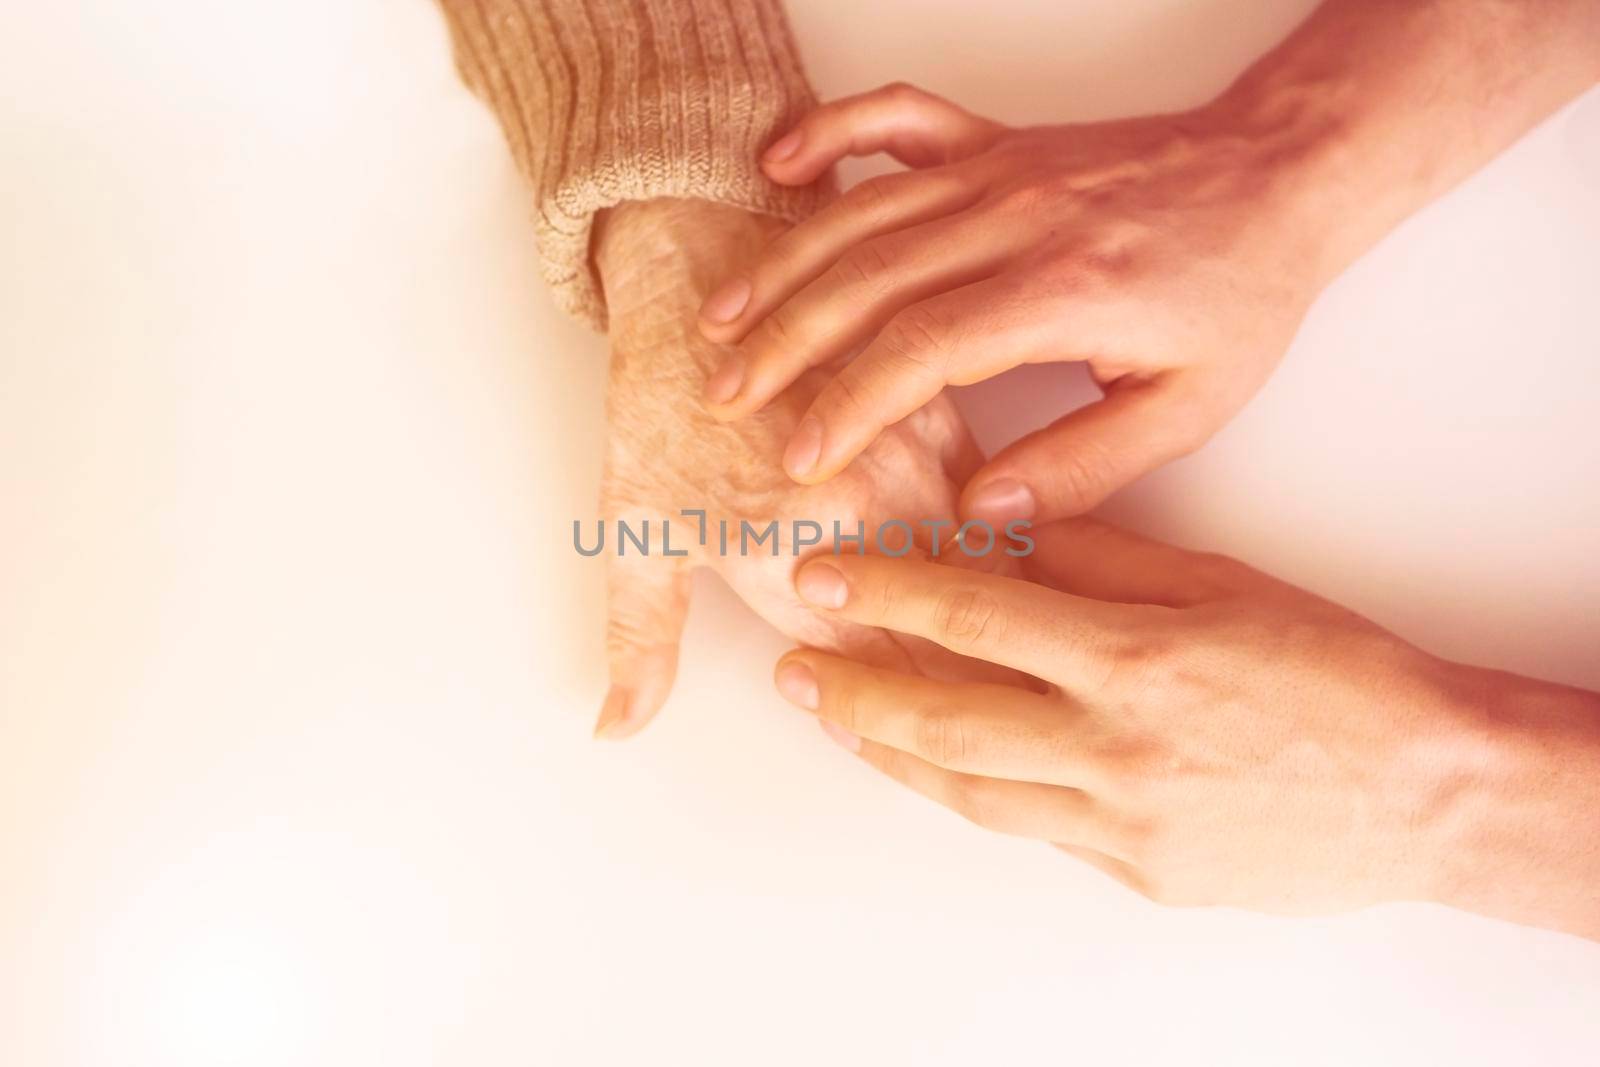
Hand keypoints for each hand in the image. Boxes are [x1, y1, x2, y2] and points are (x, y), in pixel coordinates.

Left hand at [590, 198, 1001, 739]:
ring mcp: (919, 462)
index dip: (926, 726)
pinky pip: (999, 499)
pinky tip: (1040, 585)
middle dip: (988, 690)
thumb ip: (638, 640)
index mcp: (801, 557)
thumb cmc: (663, 395)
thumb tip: (618, 728)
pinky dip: (1013, 549)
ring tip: (1052, 684)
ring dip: (1016, 629)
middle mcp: (876, 515)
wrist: (701, 254)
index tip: (952, 757)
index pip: (890, 677)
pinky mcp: (943, 415)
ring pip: (992, 573)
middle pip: (958, 635)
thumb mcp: (631, 522)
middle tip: (1023, 735)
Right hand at [695, 82, 1334, 525]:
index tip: (800, 456)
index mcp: (1063, 290)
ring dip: (783, 266)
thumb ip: (1081, 467)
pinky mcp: (996, 141)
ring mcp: (1001, 169)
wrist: (1280, 175)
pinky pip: (897, 118)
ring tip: (720, 319)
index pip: (923, 350)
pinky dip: (831, 131)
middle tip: (725, 397)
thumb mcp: (1188, 408)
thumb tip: (979, 514)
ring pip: (862, 212)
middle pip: (867, 279)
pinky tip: (778, 163)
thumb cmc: (1239, 293)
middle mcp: (1018, 218)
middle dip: (784, 344)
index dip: (850, 406)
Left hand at [771, 518, 1599, 938]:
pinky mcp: (1134, 872)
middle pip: (946, 719)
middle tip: (793, 668)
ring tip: (834, 719)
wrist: (1423, 787)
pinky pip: (1028, 827)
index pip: (977, 616)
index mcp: (1137, 657)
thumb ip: (1098, 560)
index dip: (887, 593)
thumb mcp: (1216, 584)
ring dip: (889, 753)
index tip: (823, 574)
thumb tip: (995, 533)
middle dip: (855, 691)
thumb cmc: (1331, 669)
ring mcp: (1121, 823)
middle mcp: (1116, 747)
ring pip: (970, 788)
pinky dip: (969, 790)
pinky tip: (929, 763)